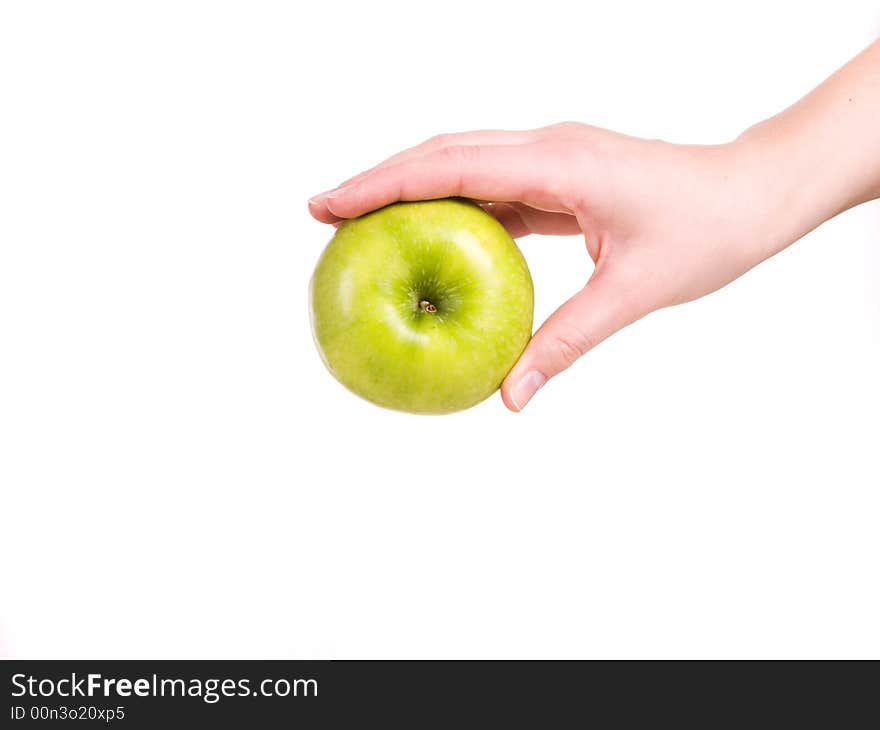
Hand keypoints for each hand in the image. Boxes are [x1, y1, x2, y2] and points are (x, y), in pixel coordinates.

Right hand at [309, 122, 784, 410]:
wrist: (756, 192)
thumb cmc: (708, 230)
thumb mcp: (632, 293)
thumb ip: (566, 342)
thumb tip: (511, 397)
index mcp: (559, 162)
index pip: (449, 166)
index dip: (382, 184)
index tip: (329, 205)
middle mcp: (547, 148)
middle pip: (441, 153)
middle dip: (377, 180)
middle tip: (322, 213)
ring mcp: (552, 158)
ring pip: (462, 164)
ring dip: (409, 189)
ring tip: (361, 224)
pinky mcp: (559, 176)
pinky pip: (491, 187)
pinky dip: (451, 209)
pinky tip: (427, 236)